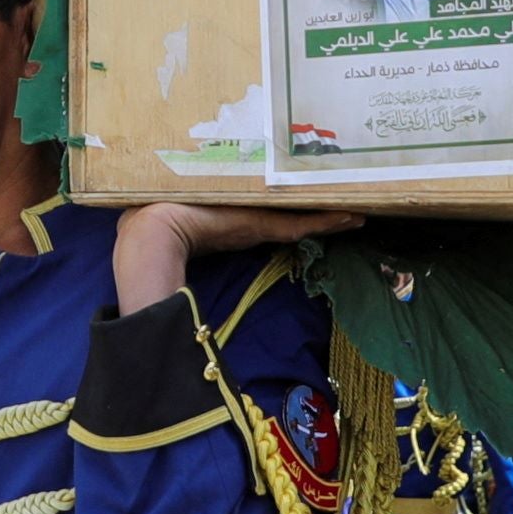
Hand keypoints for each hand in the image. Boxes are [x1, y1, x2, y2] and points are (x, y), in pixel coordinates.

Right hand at [110, 202, 361, 318]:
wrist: (152, 232)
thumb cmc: (159, 245)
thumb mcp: (181, 255)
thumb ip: (190, 271)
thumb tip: (190, 311)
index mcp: (235, 222)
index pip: (279, 220)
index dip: (305, 218)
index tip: (331, 214)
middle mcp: (249, 216)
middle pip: (296, 214)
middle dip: (324, 209)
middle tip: (357, 202)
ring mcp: (255, 217)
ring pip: (303, 217)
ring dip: (332, 215)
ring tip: (360, 210)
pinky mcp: (260, 221)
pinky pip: (300, 222)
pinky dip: (325, 221)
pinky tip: (349, 217)